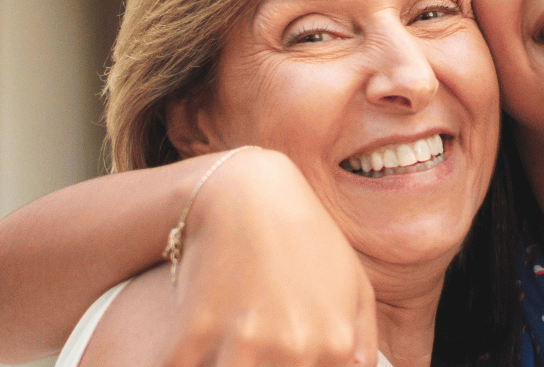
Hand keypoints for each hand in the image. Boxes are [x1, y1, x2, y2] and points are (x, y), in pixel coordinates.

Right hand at [160, 148, 378, 366]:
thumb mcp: (355, 283)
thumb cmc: (306, 239)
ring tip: (224, 355)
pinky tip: (187, 355)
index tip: (282, 361)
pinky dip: (180, 365)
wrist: (244, 194)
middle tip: (256, 352)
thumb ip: (364, 340)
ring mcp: (244, 341)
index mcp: (335, 344)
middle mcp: (295, 349)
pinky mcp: (194, 331)